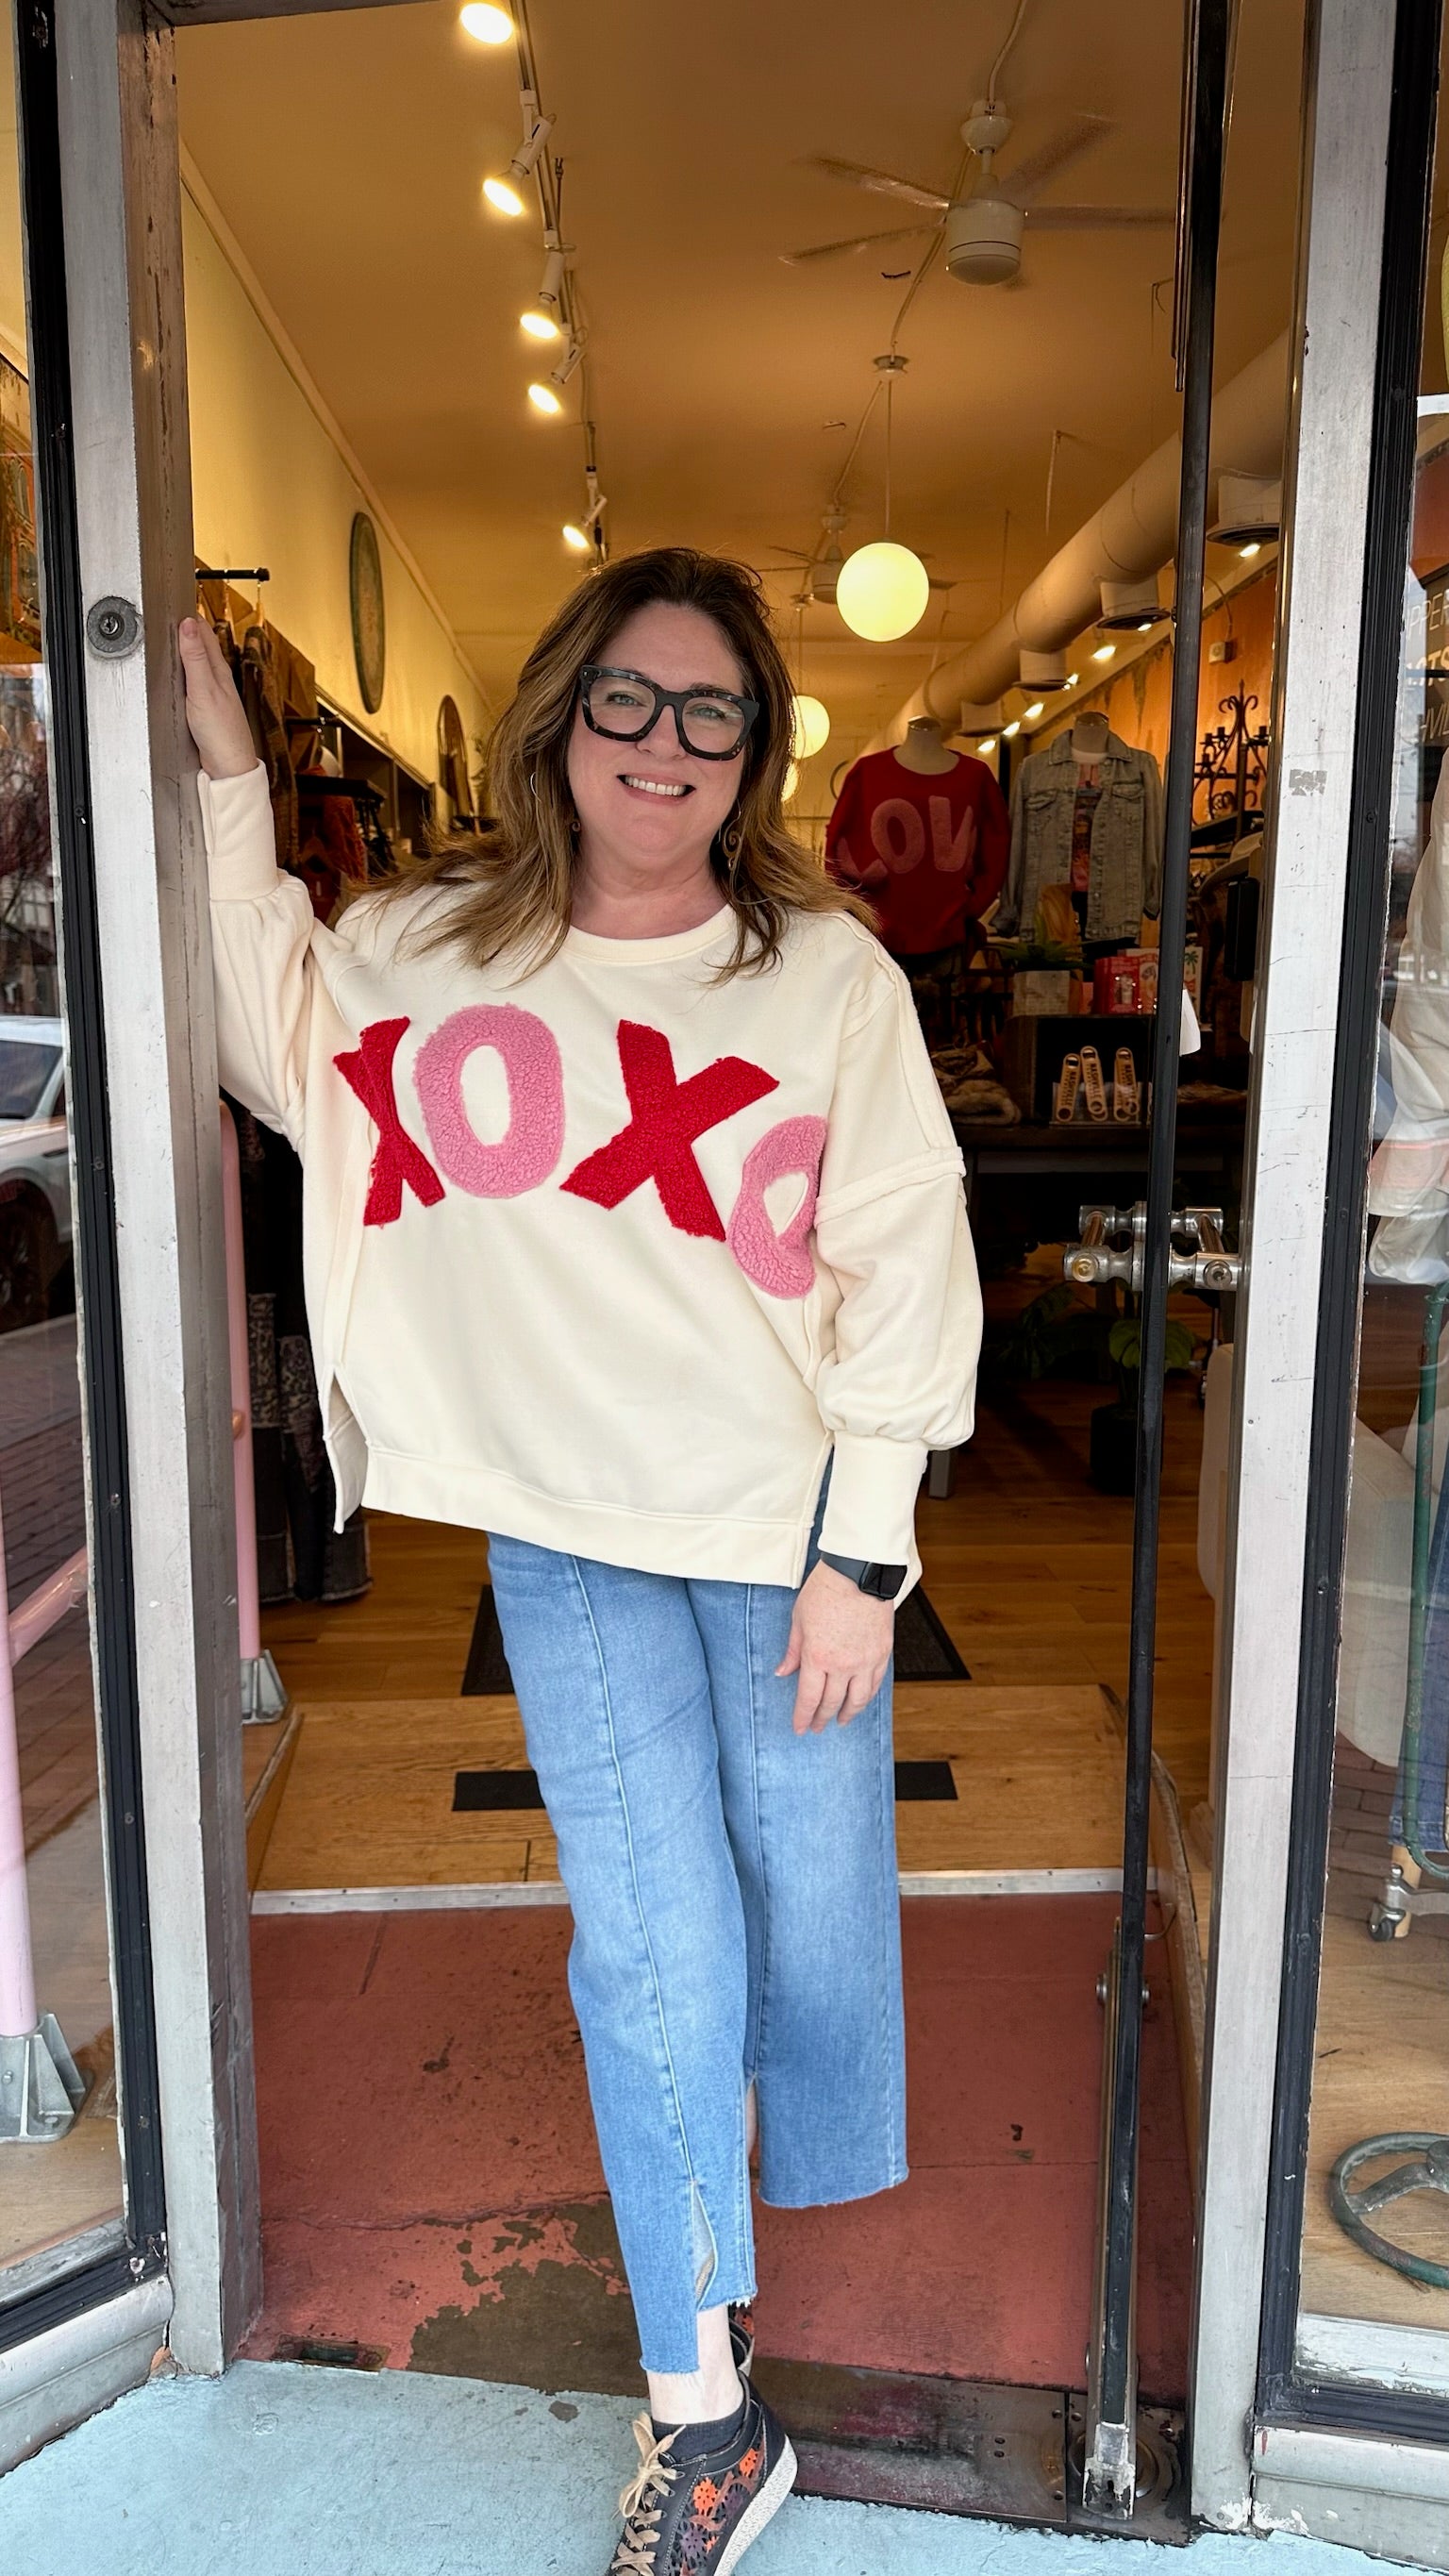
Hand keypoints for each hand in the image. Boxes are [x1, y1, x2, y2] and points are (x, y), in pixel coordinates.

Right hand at [178, 615, 257, 780]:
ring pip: (198, 665)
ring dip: (187, 650)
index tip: (177, 600)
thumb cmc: (221, 733)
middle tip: (172, 614)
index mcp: (218, 670)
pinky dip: (185, 673)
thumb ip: (195, 658)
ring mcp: (212, 695)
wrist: (228, 767)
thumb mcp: (203, 690)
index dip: (190, 616)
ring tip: (173, 637)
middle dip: (187, 629)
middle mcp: (218, 680)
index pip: (204, 633)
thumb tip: (187, 625)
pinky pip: (193, 683)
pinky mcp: (205, 710)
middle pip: (201, 647)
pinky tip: (179, 677)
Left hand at [776, 1558, 893, 1734]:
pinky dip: (867, 1697)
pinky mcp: (882, 1653)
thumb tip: (783, 1672)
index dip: (803, 1717)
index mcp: (817, 1656)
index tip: (799, 1728)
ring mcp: (865, 1660)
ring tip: (841, 1721)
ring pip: (857, 1699)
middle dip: (822, 1718)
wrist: (859, 1572)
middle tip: (817, 1727)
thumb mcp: (799, 1619)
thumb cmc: (826, 1590)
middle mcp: (842, 1664)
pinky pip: (875, 1684)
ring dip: (847, 1713)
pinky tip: (860, 1701)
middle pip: (831, 1702)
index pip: (808, 1698)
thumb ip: (793, 1651)